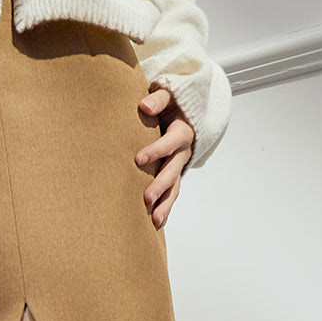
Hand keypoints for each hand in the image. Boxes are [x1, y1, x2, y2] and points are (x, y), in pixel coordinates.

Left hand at [135, 88, 194, 228]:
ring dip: (165, 204)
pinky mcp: (174, 175)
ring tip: (154, 220)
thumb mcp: (168, 97)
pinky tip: (155, 223)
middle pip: (173, 171)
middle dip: (160, 185)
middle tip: (146, 198)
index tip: (138, 159)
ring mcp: (179, 166)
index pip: (170, 142)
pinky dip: (165, 208)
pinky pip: (171, 194)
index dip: (155, 150)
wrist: (184, 112)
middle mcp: (183, 152)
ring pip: (175, 188)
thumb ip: (157, 100)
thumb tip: (144, 107)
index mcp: (182, 132)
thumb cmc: (171, 104)